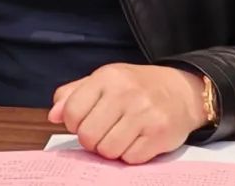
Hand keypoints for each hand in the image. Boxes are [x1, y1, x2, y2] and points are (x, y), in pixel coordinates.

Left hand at [48, 63, 206, 163]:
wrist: (181, 91)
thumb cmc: (137, 87)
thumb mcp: (105, 80)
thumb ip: (74, 94)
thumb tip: (53, 115)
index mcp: (108, 77)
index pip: (73, 112)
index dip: (74, 124)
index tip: (85, 123)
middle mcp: (125, 93)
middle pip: (88, 136)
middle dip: (92, 141)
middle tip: (103, 133)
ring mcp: (144, 113)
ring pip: (108, 151)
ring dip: (111, 150)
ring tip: (120, 137)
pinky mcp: (158, 134)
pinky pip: (130, 159)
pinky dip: (130, 155)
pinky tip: (137, 141)